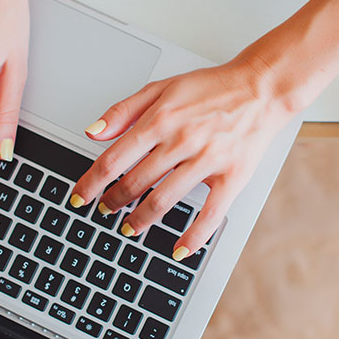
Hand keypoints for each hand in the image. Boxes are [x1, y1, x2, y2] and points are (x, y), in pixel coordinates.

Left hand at [70, 56, 293, 260]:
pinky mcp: (232, 177)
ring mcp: (207, 161)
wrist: (260, 89)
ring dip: (140, 221)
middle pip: (135, 183)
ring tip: (129, 228)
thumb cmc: (211, 89)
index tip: (78, 198)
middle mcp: (180, 141)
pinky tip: (179, 250)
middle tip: (105, 211)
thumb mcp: (161, 88)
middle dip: (113, 202)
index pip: (114, 159)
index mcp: (160, 120)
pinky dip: (193, 237)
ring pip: (163, 201)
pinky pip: (210, 214)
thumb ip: (123, 110)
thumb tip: (93, 132)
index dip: (91, 183)